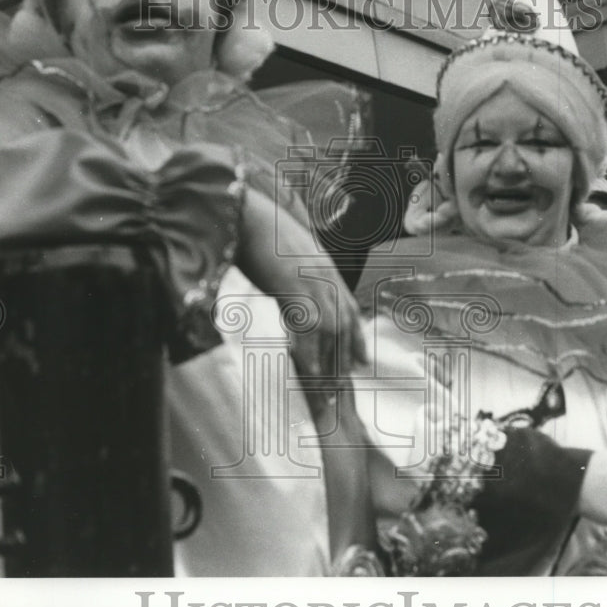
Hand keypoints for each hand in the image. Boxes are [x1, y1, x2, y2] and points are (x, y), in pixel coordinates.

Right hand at [236, 189, 366, 379]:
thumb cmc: (258, 230)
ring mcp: (311, 281)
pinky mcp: (293, 286)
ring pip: (330, 329)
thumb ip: (295, 270)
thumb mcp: (287, 250)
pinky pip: (306, 325)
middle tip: (346, 387)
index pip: (349, 307)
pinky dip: (310, 350)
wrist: (244, 215)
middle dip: (346, 358)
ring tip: (327, 391)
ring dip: (330, 362)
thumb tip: (290, 286)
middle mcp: (325, 276)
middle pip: (343, 324)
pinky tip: (310, 371)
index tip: (362, 359)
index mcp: (324, 267)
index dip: (357, 336)